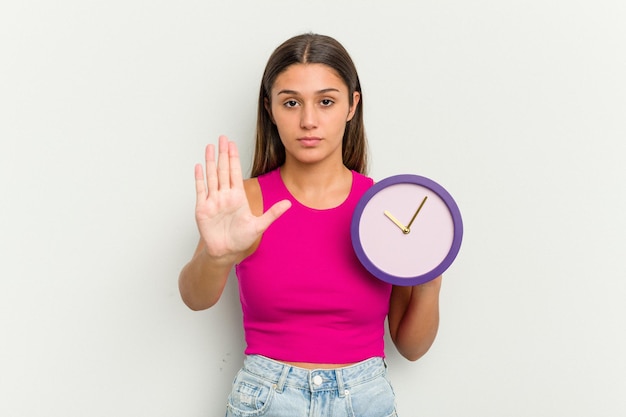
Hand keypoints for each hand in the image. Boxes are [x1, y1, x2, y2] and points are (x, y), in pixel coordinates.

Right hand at [194, 135, 290, 259]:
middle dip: (223, 154)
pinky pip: (201, 190)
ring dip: (210, 161)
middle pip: (223, 170)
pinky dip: (200, 178)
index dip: (234, 158)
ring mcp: (213, 200)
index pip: (235, 172)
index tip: (233, 144)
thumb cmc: (241, 239)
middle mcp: (225, 195)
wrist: (226, 252)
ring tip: (209, 147)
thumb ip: (273, 213)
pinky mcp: (203, 208)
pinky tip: (199, 166)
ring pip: (212, 176)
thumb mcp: (260, 225)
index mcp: (238, 197)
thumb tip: (289, 204)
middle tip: (222, 138)